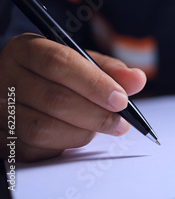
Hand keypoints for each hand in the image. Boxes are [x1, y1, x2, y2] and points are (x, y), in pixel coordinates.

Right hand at [0, 33, 146, 161]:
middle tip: (121, 123)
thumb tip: (138, 79)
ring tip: (99, 128)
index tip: (121, 100)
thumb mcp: (81, 62)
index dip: (94, 83)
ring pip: (42, 128)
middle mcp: (6, 76)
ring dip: (81, 133)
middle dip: (96, 115)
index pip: (60, 62)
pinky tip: (74, 135)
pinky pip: (33, 149)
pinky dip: (62, 146)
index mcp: (27, 49)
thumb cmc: (56, 74)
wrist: (20, 86)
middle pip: (54, 99)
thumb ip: (110, 70)